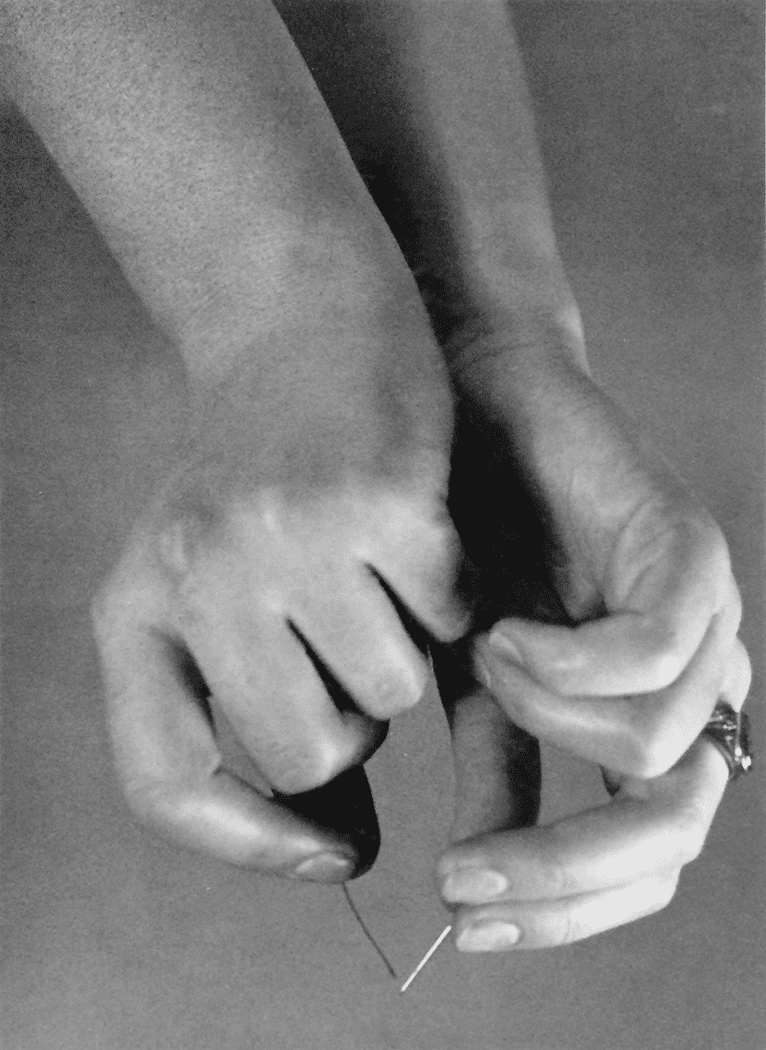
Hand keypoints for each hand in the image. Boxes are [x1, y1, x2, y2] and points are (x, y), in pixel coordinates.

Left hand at [92, 299, 468, 882]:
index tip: (335, 854)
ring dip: (406, 648)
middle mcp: (199, 576)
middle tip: (352, 639)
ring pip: (393, 691)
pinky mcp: (381, 496)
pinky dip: (454, 590)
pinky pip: (455, 615)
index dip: (250, 845)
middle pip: (309, 753)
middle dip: (353, 721)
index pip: (166, 783)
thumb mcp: (204, 582)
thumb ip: (245, 705)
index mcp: (137, 609)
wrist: (300, 323)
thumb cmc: (263, 472)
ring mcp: (291, 535)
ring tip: (378, 571)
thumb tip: (338, 850)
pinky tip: (419, 528)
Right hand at [432, 352, 749, 947]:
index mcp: (645, 723)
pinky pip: (652, 653)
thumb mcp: (476, 686)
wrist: (478, 412)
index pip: (648, 861)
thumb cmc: (476, 542)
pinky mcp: (690, 549)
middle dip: (564, 871)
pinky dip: (561, 664)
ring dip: (540, 718)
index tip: (468, 924)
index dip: (566, 913)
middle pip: (677, 832)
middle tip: (462, 878)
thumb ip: (495, 776)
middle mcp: (693, 684)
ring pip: (658, 748)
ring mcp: (706, 618)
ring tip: (485, 653)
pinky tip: (504, 626)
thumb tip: (474, 881)